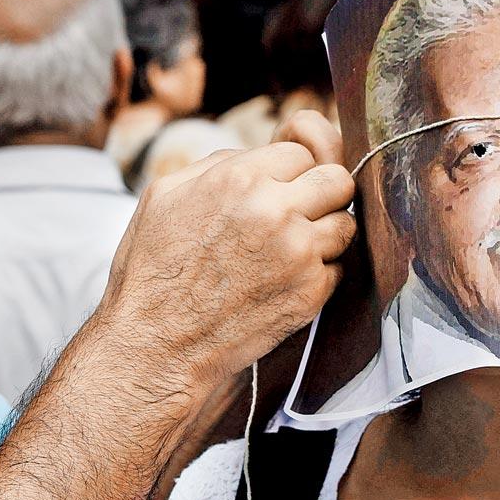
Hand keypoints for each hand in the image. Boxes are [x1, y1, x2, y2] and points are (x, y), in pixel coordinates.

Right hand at [99, 132, 355, 394]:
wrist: (157, 345)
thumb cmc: (153, 271)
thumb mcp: (165, 195)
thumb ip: (219, 164)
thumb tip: (258, 154)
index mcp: (239, 179)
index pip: (300, 153)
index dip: (289, 173)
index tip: (277, 192)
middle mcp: (275, 211)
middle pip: (338, 181)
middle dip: (322, 194)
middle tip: (301, 214)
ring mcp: (299, 253)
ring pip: (346, 225)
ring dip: (324, 235)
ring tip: (289, 251)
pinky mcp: (311, 292)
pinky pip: (338, 268)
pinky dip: (317, 274)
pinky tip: (282, 283)